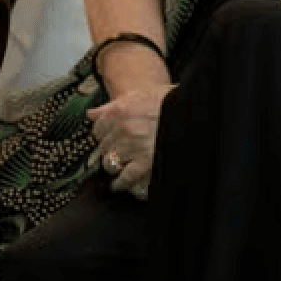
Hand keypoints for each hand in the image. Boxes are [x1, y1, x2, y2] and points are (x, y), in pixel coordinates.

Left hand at [86, 80, 169, 197]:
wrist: (189, 113)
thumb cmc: (169, 102)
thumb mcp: (139, 95)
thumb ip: (112, 106)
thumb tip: (91, 113)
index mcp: (119, 111)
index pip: (97, 128)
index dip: (101, 134)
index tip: (105, 138)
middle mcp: (122, 129)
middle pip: (102, 146)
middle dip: (108, 150)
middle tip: (114, 152)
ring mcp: (132, 147)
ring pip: (110, 162)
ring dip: (113, 166)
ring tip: (116, 167)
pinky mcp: (145, 162)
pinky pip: (126, 177)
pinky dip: (121, 183)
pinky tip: (118, 185)